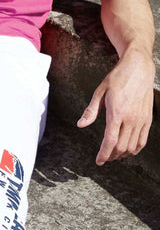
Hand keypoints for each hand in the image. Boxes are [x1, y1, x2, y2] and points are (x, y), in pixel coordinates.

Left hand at [77, 48, 154, 165]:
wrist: (138, 68)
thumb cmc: (118, 78)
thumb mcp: (100, 91)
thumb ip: (91, 110)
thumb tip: (81, 125)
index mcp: (116, 112)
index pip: (110, 140)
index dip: (103, 154)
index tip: (98, 161)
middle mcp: (130, 119)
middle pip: (120, 147)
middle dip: (111, 156)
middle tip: (104, 157)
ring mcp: (141, 120)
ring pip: (132, 147)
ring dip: (122, 154)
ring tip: (114, 154)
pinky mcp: (148, 119)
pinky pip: (142, 141)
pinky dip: (135, 149)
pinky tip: (128, 149)